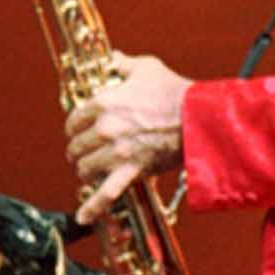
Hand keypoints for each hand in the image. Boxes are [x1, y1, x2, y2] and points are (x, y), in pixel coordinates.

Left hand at [63, 52, 191, 225]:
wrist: (199, 118)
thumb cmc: (174, 91)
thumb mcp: (146, 67)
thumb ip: (122, 63)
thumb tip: (112, 58)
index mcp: (103, 102)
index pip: (74, 119)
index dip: (75, 126)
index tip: (78, 129)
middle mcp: (105, 128)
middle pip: (77, 145)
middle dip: (79, 148)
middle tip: (85, 150)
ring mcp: (117, 151)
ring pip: (85, 167)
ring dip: (86, 169)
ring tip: (89, 169)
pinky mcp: (132, 170)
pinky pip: (108, 193)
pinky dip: (94, 206)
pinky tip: (83, 216)